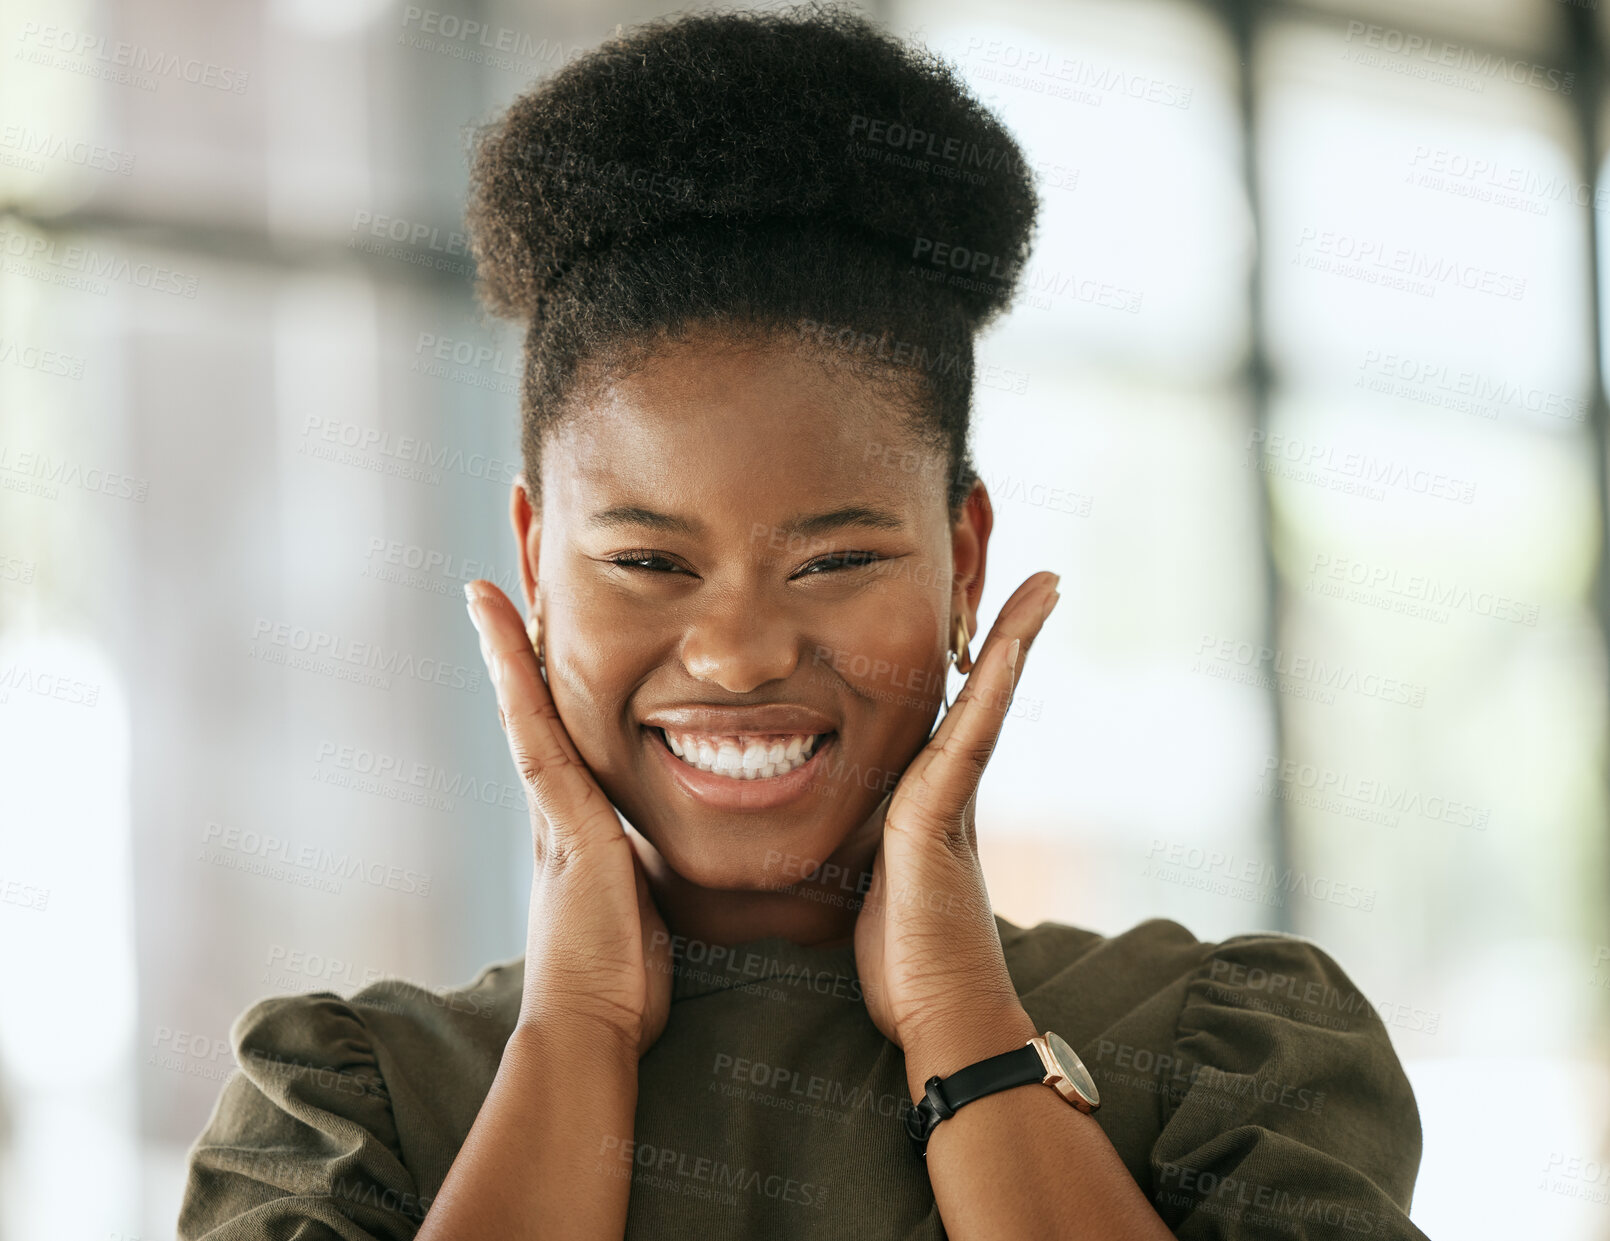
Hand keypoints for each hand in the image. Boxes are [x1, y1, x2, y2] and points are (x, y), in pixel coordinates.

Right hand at [464, 580, 672, 1059]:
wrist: (592, 1024)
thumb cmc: (623, 980)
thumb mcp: (644, 907)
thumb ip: (646, 875)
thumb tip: (659, 866)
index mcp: (579, 818)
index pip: (564, 726)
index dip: (550, 671)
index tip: (547, 614)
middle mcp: (555, 800)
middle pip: (537, 696)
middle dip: (525, 632)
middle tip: (512, 561)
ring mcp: (551, 801)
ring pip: (527, 695)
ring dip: (511, 629)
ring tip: (498, 566)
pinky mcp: (558, 808)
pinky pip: (529, 718)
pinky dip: (510, 663)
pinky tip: (494, 608)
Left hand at [853, 571, 1059, 1063]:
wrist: (941, 1014)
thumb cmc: (903, 961)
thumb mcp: (868, 885)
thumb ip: (864, 849)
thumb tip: (833, 837)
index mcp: (929, 798)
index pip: (954, 714)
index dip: (977, 665)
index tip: (994, 619)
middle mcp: (950, 789)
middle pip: (984, 693)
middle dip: (1013, 633)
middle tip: (1044, 578)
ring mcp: (953, 800)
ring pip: (986, 703)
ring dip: (1017, 642)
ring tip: (1047, 586)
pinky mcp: (941, 817)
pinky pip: (967, 739)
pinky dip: (992, 690)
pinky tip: (1009, 648)